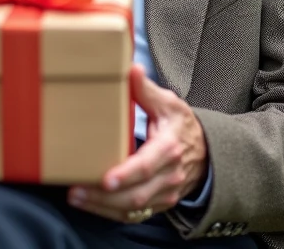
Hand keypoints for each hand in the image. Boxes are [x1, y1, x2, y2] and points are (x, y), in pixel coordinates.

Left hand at [68, 64, 207, 221]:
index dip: (126, 175)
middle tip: (75, 190)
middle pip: (135, 194)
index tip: (106, 179)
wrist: (208, 154)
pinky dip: (110, 213)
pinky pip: (134, 215)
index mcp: (169, 149)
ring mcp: (165, 193)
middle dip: (103, 197)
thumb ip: (146, 90)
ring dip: (102, 207)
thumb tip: (131, 69)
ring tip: (76, 197)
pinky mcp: (159, 204)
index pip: (146, 167)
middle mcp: (168, 175)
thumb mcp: (169, 104)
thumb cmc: (182, 126)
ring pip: (133, 208)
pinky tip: (90, 205)